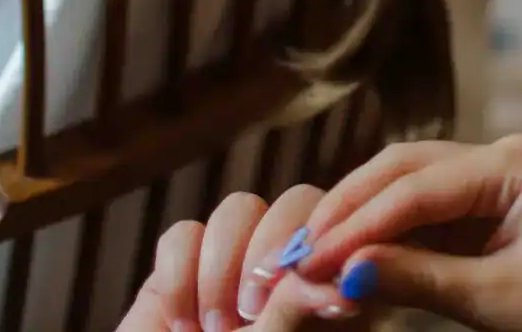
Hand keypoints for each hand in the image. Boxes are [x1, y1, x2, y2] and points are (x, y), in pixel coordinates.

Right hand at [118, 182, 347, 331]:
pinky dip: (179, 279)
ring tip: (214, 330)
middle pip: (294, 202)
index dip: (321, 243)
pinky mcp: (182, 262)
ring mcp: (232, 258)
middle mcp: (284, 265)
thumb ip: (294, 304)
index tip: (299, 284)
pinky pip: (183, 233)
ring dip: (221, 269)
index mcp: (323, 288)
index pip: (338, 227)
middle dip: (270, 249)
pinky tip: (182, 325)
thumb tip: (343, 277)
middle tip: (251, 309)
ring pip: (238, 208)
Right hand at [236, 137, 521, 331]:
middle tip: (292, 255)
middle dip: (347, 213)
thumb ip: (420, 280)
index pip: (415, 186)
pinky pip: (425, 228)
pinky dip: (386, 249)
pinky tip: (348, 271)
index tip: (305, 259)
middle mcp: (500, 160)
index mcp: (513, 161)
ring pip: (407, 198)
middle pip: (402, 174)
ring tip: (307, 264)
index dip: (355, 223)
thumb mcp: (501, 301)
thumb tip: (340, 271)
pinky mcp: (489, 225)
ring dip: (360, 230)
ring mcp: (494, 190)